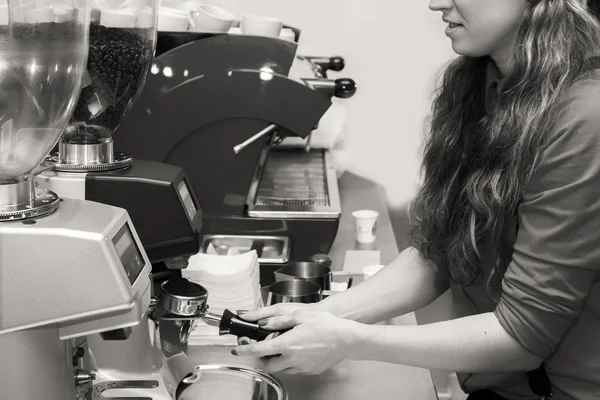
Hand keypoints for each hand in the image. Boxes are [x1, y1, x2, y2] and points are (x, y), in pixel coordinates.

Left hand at [232, 310, 364, 374]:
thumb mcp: (299, 315)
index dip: (244, 350)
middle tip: (261, 348)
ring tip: (280, 349)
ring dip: (275, 362)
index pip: (258, 350)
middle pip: (267, 365)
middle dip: (260, 358)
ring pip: (281, 369)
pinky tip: (296, 352)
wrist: (347, 339)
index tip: (237, 350)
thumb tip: (262, 323)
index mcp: (286, 344)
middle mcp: (292, 359)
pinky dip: (289, 363)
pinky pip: (294, 370)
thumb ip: (278, 320)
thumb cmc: (326, 324)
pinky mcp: (310, 371)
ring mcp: (301, 367)